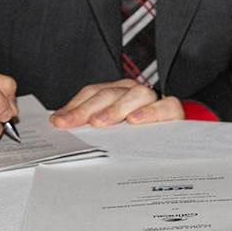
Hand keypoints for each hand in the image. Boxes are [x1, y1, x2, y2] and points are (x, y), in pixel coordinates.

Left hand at [49, 80, 184, 128]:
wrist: (172, 138)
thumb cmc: (136, 134)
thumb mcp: (110, 129)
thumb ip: (88, 125)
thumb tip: (59, 124)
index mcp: (117, 92)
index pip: (93, 93)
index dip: (75, 106)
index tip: (59, 121)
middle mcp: (133, 92)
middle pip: (110, 93)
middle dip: (88, 108)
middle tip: (73, 123)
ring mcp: (153, 99)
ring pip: (137, 94)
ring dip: (117, 108)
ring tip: (101, 122)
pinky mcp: (172, 110)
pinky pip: (165, 105)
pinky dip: (150, 112)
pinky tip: (135, 120)